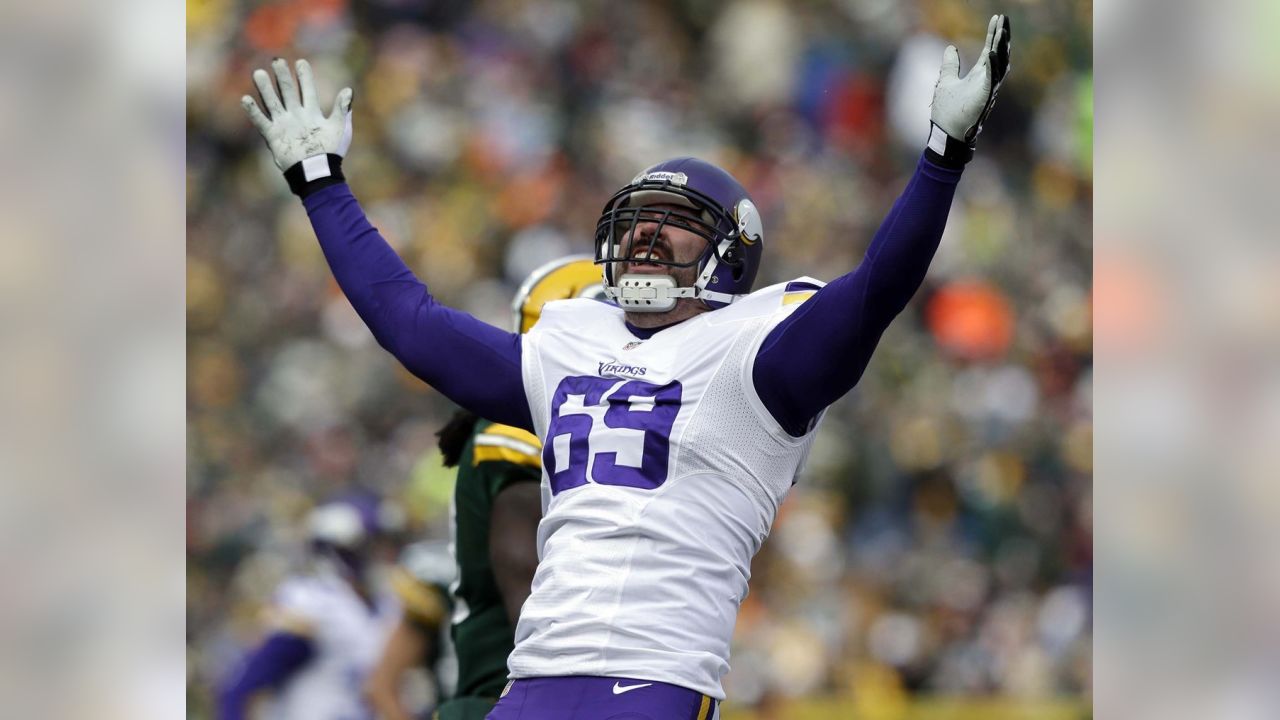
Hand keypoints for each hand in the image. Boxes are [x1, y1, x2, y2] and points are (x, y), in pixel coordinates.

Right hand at [242, 58, 352, 171]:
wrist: (317, 172)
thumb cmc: (331, 151)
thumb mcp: (339, 128)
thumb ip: (342, 108)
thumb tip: (348, 90)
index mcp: (312, 113)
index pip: (308, 90)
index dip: (304, 77)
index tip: (301, 62)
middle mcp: (296, 116)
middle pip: (288, 91)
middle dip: (282, 76)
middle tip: (277, 61)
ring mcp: (284, 125)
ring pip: (273, 102)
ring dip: (265, 88)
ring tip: (258, 73)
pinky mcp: (273, 136)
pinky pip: (261, 121)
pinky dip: (254, 111)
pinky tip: (246, 99)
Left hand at [930, 14, 1011, 144]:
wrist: (947, 133)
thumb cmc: (948, 111)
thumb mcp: (946, 81)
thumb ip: (950, 65)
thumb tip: (950, 48)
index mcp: (980, 74)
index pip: (990, 49)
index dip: (994, 34)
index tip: (998, 18)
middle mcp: (987, 80)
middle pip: (999, 53)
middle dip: (1002, 36)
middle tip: (1004, 19)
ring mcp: (988, 89)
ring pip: (999, 64)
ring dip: (1001, 47)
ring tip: (1002, 30)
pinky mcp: (984, 98)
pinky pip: (991, 79)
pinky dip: (992, 66)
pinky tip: (991, 52)